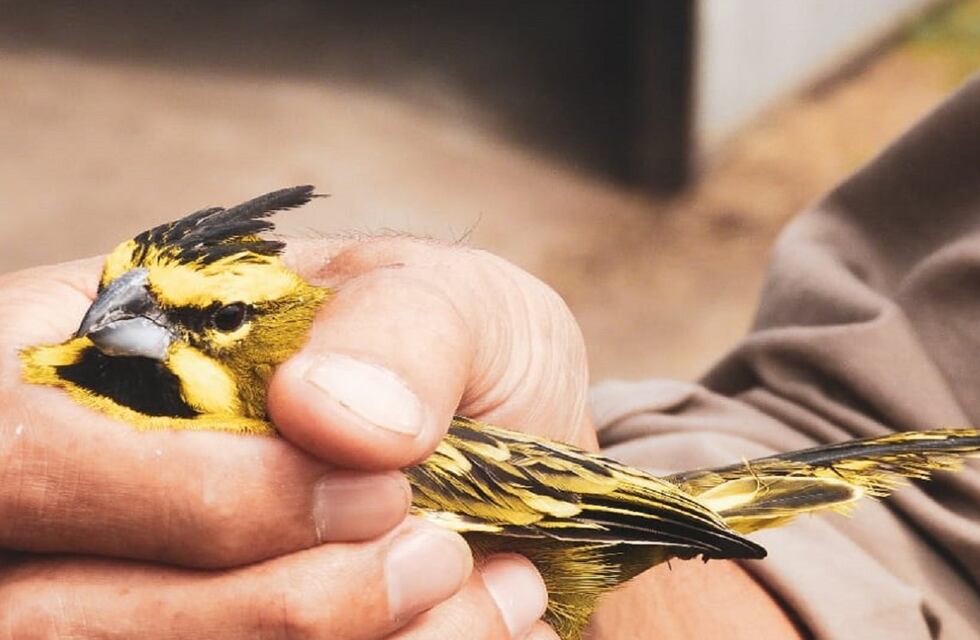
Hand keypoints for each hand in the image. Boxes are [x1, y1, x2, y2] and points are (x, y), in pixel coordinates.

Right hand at [0, 245, 566, 638]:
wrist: (525, 453)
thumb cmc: (463, 357)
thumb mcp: (449, 301)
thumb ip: (395, 327)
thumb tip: (320, 410)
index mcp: (106, 359)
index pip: (24, 441)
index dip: (185, 495)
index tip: (379, 490)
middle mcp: (86, 493)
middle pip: (51, 611)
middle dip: (271, 608)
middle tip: (438, 556)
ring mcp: (125, 592)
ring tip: (477, 587)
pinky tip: (472, 622)